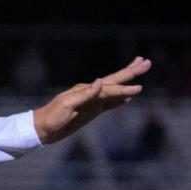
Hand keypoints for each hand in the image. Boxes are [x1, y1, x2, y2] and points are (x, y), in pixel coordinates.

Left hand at [32, 56, 151, 144]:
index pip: (109, 88)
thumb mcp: (67, 106)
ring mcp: (92, 100)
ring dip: (128, 80)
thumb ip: (84, 94)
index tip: (140, 88)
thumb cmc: (53, 117)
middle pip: (115, 80)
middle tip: (147, 62)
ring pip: (114, 88)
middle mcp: (91, 92)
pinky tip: (127, 97)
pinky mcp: (92, 110)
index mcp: (86, 90)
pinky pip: (110, 102)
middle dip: (131, 72)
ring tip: (139, 69)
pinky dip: (120, 98)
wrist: (43, 128)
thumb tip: (100, 81)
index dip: (124, 88)